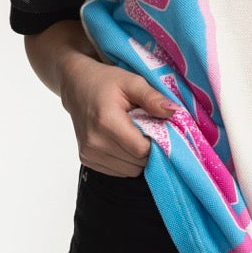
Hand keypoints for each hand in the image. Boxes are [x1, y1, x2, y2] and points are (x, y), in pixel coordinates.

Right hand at [59, 53, 178, 176]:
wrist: (77, 85)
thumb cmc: (106, 81)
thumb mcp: (132, 82)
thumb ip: (152, 98)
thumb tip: (174, 112)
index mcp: (106, 122)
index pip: (142, 150)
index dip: (157, 142)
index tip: (160, 129)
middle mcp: (94, 142)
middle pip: (138, 162)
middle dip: (150, 149)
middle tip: (149, 130)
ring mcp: (89, 153)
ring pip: (130, 170)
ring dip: (139, 157)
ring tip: (135, 134)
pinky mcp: (86, 160)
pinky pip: (119, 171)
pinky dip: (127, 160)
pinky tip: (124, 142)